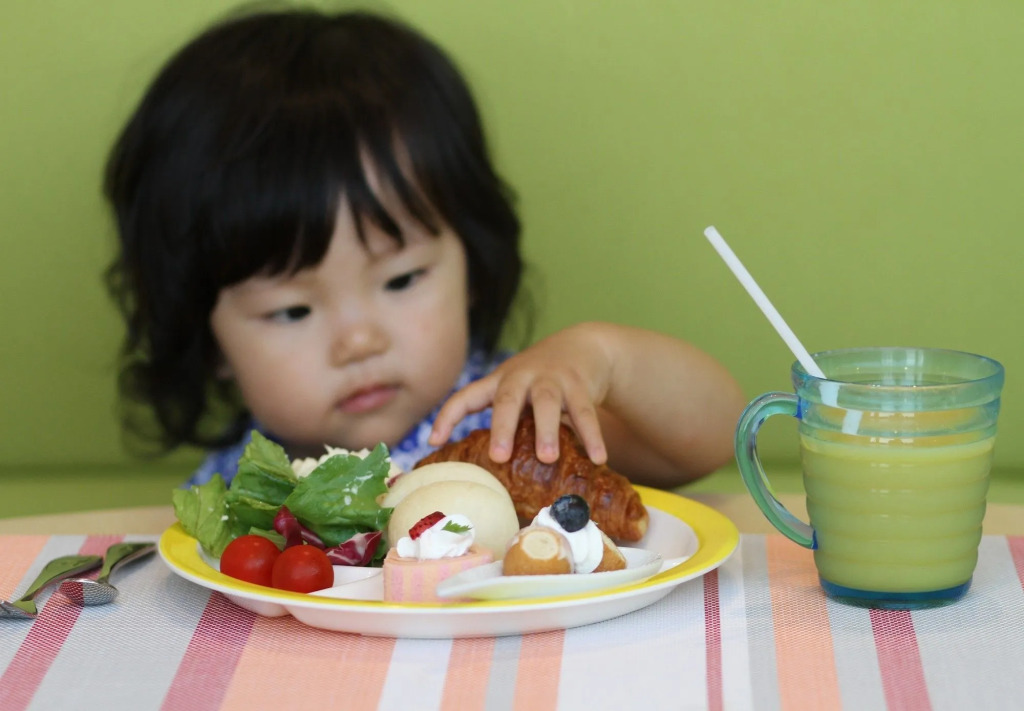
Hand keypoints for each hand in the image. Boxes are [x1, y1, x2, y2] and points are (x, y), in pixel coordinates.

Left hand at [429, 324, 612, 464]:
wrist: (582, 347)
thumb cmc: (539, 381)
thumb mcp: (515, 391)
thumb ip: (504, 420)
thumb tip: (485, 471)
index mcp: (498, 381)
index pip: (465, 397)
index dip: (448, 417)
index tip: (434, 441)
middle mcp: (522, 377)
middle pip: (507, 399)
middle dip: (502, 427)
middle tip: (499, 456)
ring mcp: (552, 379)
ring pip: (548, 402)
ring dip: (547, 430)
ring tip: (548, 458)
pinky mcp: (581, 384)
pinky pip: (586, 413)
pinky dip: (592, 437)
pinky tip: (599, 459)